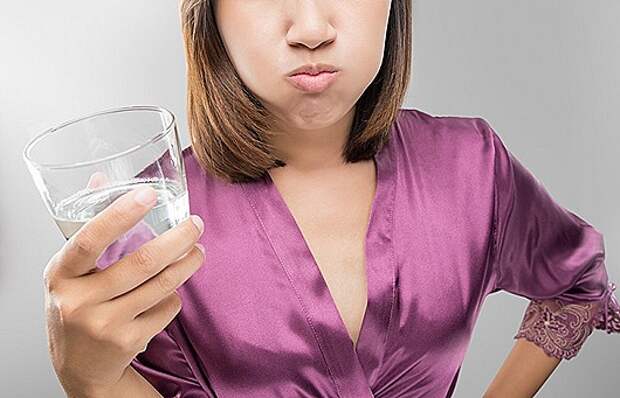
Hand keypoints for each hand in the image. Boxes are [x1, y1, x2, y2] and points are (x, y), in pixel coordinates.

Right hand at [43, 172, 204, 396]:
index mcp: (61, 275)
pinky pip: (167, 308)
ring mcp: (104, 325)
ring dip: (188, 263)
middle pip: (141, 262)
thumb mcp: (70, 270)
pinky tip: (171, 290)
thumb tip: (100, 177)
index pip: (90, 239)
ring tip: (198, 250)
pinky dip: (175, 295)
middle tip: (196, 224)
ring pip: (162, 285)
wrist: (80, 366)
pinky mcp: (128, 342)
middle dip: (178, 238)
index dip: (120, 214)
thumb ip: (87, 225)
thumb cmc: (77, 307)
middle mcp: (79, 301)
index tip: (149, 192)